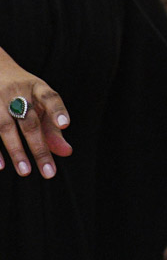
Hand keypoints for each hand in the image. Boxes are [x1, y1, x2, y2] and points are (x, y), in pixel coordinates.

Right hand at [0, 49, 71, 177]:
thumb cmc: (22, 91)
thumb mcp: (39, 101)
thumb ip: (52, 127)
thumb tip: (67, 152)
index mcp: (37, 87)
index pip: (50, 97)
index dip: (57, 110)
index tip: (66, 124)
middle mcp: (17, 92)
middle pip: (30, 121)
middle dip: (39, 147)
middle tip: (49, 172)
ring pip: (6, 127)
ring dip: (16, 150)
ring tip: (26, 172)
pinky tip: (1, 166)